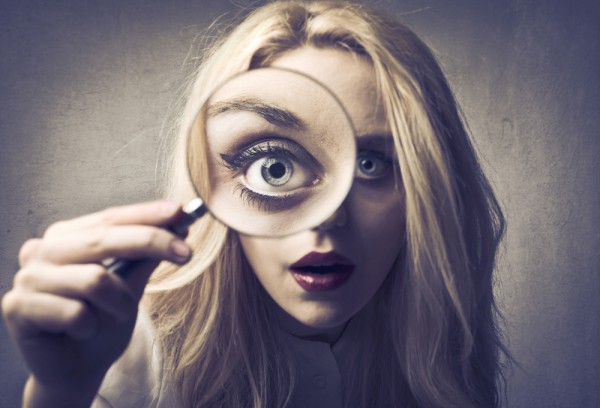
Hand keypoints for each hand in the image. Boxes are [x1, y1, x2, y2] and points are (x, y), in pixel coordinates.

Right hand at [1, 201, 191, 406]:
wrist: (76, 369)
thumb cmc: (102, 322)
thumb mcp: (131, 285)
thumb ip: (146, 257)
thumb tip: (179, 228)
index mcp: (66, 237)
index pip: (110, 217)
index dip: (147, 214)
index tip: (181, 212)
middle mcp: (42, 250)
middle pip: (105, 238)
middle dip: (151, 243)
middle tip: (186, 254)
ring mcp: (27, 277)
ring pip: (95, 280)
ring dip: (119, 304)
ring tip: (115, 316)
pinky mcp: (17, 307)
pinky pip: (75, 313)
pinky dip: (91, 327)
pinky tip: (81, 333)